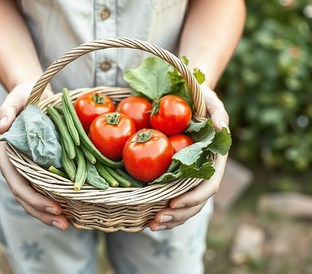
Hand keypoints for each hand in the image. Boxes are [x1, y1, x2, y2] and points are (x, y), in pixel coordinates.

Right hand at [0, 81, 68, 229]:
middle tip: (64, 223)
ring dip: (48, 213)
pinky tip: (71, 210)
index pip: (17, 183)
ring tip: (67, 224)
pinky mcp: (41, 166)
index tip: (54, 206)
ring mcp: (29, 168)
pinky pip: (45, 188)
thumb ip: (8, 110)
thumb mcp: (16, 98)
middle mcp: (17, 165)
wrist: (32, 95)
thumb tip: (3, 127)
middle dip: (43, 212)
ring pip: (34, 197)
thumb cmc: (24, 96)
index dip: (33, 198)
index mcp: (9, 154)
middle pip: (26, 196)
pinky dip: (55, 200)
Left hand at [149, 85, 228, 230]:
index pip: (208, 185)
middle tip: (156, 220)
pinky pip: (174, 197)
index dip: (193, 197)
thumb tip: (221, 127)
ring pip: (186, 205)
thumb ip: (217, 112)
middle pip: (196, 202)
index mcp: (215, 159)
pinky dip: (164, 210)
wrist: (189, 101)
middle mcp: (205, 171)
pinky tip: (149, 218)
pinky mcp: (179, 176)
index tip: (173, 202)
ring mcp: (192, 176)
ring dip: (171, 219)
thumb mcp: (210, 100)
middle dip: (178, 215)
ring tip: (151, 225)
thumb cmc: (200, 99)